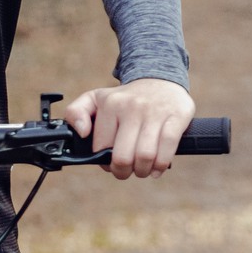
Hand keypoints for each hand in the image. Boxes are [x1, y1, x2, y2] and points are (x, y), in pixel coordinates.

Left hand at [59, 78, 194, 179]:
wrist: (160, 80)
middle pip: (123, 157)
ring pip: (145, 156)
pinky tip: (157, 168)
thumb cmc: (126, 99)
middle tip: (126, 171)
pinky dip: (161, 165)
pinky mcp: (176, 116)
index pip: (101, 148)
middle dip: (123, 172)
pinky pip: (167, 148)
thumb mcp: (96, 99)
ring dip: (142, 171)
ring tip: (142, 169)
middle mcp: (131, 106)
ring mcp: (154, 111)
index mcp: (110, 103)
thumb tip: (81, 133)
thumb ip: (76, 112)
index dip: (105, 163)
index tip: (111, 163)